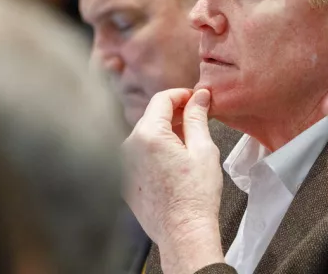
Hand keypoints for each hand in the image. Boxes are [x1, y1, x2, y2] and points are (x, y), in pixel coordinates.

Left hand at [122, 88, 224, 272]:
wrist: (182, 231)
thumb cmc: (196, 194)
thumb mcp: (203, 149)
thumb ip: (197, 117)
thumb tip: (199, 95)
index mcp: (148, 135)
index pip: (161, 99)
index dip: (181, 95)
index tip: (196, 98)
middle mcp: (129, 146)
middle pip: (151, 117)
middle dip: (174, 114)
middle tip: (197, 120)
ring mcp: (123, 164)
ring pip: (145, 136)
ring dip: (165, 133)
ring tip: (188, 144)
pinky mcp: (124, 179)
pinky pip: (139, 155)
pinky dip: (155, 151)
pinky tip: (174, 163)